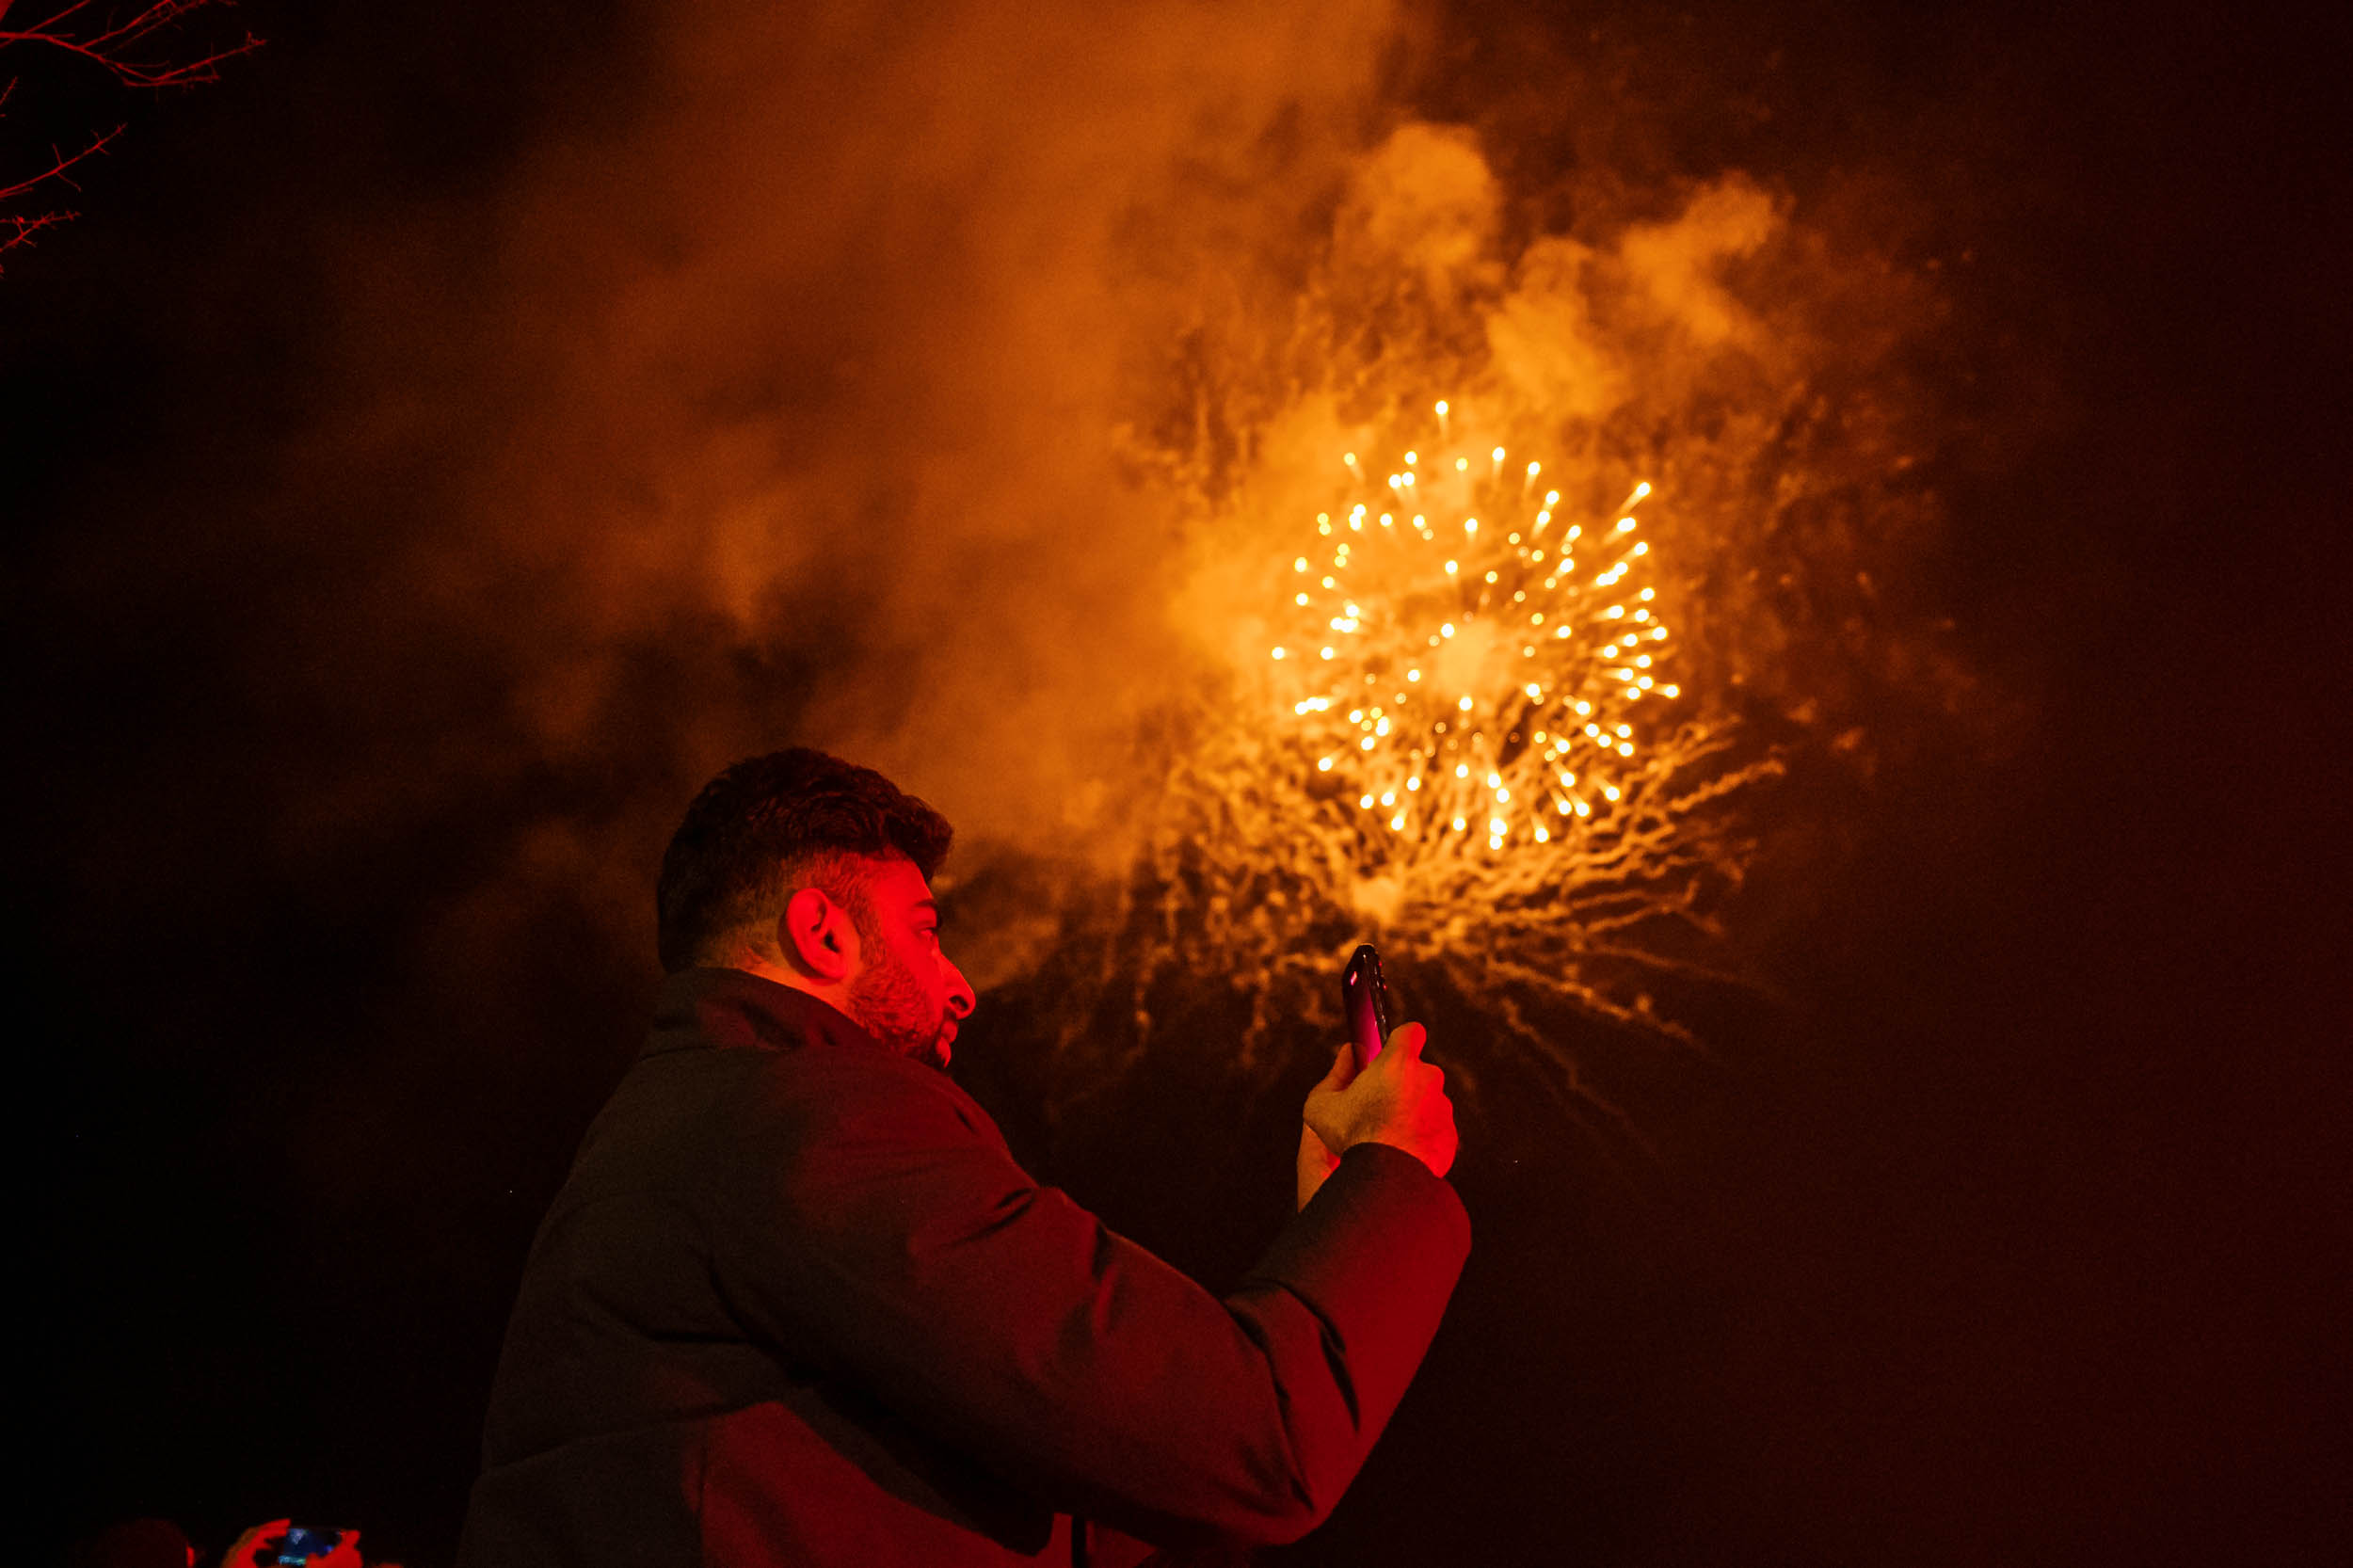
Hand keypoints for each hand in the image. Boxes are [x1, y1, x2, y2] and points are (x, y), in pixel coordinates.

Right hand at [1301, 1020, 1457, 1188]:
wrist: (1387, 1177)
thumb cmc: (1353, 1137)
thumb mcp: (1322, 1104)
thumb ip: (1335, 1073)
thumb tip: (1347, 1054)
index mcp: (1398, 1062)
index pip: (1411, 1031)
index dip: (1400, 1041)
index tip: (1389, 1054)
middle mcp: (1428, 1078)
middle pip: (1418, 1070)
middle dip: (1403, 1083)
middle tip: (1379, 1105)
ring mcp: (1442, 1107)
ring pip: (1428, 1100)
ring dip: (1413, 1111)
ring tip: (1389, 1134)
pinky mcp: (1450, 1134)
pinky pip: (1435, 1128)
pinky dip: (1422, 1135)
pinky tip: (1402, 1150)